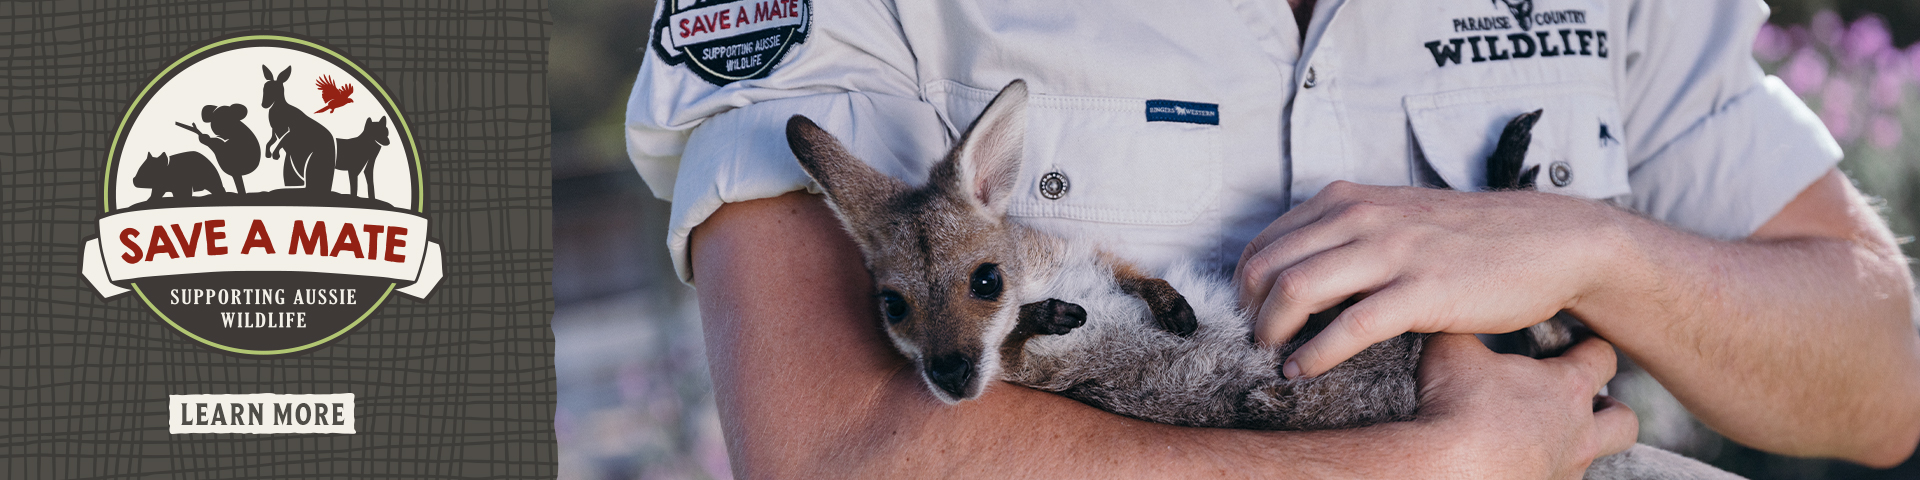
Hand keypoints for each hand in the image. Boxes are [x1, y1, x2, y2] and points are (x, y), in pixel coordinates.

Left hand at [1235, 181, 1617, 377]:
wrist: (1550, 241)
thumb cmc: (1472, 237)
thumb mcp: (1398, 218)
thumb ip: (1349, 235)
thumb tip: (1298, 271)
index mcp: (1351, 200)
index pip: (1266, 240)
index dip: (1245, 282)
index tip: (1248, 311)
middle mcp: (1363, 219)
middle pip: (1269, 265)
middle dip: (1250, 309)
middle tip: (1255, 338)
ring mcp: (1393, 254)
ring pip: (1298, 290)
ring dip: (1272, 330)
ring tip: (1273, 354)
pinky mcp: (1422, 292)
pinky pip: (1349, 327)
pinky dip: (1315, 354)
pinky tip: (1304, 370)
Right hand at [1415, 334, 1638, 478]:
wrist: (1449, 471)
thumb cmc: (1460, 405)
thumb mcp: (1453, 350)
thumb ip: (1464, 327)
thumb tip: (1453, 310)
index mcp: (1567, 387)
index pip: (1603, 356)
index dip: (1591, 346)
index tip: (1576, 343)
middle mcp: (1579, 432)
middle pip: (1623, 420)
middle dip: (1611, 408)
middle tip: (1584, 402)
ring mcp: (1566, 471)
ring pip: (1594, 457)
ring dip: (1581, 445)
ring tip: (1549, 438)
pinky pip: (1557, 479)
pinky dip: (1543, 469)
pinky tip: (1515, 461)